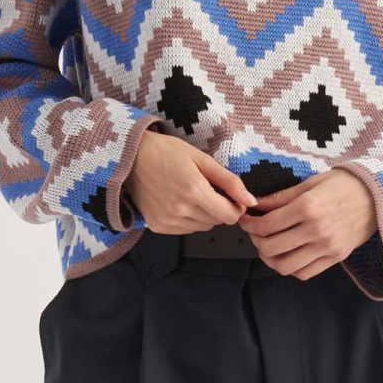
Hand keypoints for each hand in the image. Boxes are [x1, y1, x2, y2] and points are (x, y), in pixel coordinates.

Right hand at [127, 128, 255, 232]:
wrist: (131, 157)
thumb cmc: (167, 152)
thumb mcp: (202, 159)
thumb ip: (229, 181)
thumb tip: (251, 200)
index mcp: (194, 191)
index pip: (229, 216)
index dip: (236, 207)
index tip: (233, 197)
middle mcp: (180, 209)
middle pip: (217, 222)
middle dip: (219, 208)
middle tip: (208, 190)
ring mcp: (168, 220)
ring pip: (203, 227)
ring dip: (205, 214)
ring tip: (192, 194)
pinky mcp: (158, 226)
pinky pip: (186, 230)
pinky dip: (189, 219)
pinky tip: (179, 202)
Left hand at [235, 170, 379, 280]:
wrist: (380, 196)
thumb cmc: (345, 184)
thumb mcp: (311, 183)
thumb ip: (281, 197)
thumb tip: (255, 204)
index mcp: (308, 207)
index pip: (267, 225)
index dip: (250, 225)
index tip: (246, 220)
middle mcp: (316, 230)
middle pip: (271, 248)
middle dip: (256, 241)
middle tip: (255, 233)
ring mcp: (327, 247)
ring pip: (285, 266)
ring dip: (270, 259)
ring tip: (268, 247)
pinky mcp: (335, 258)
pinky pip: (304, 273)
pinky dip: (290, 268)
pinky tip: (288, 255)